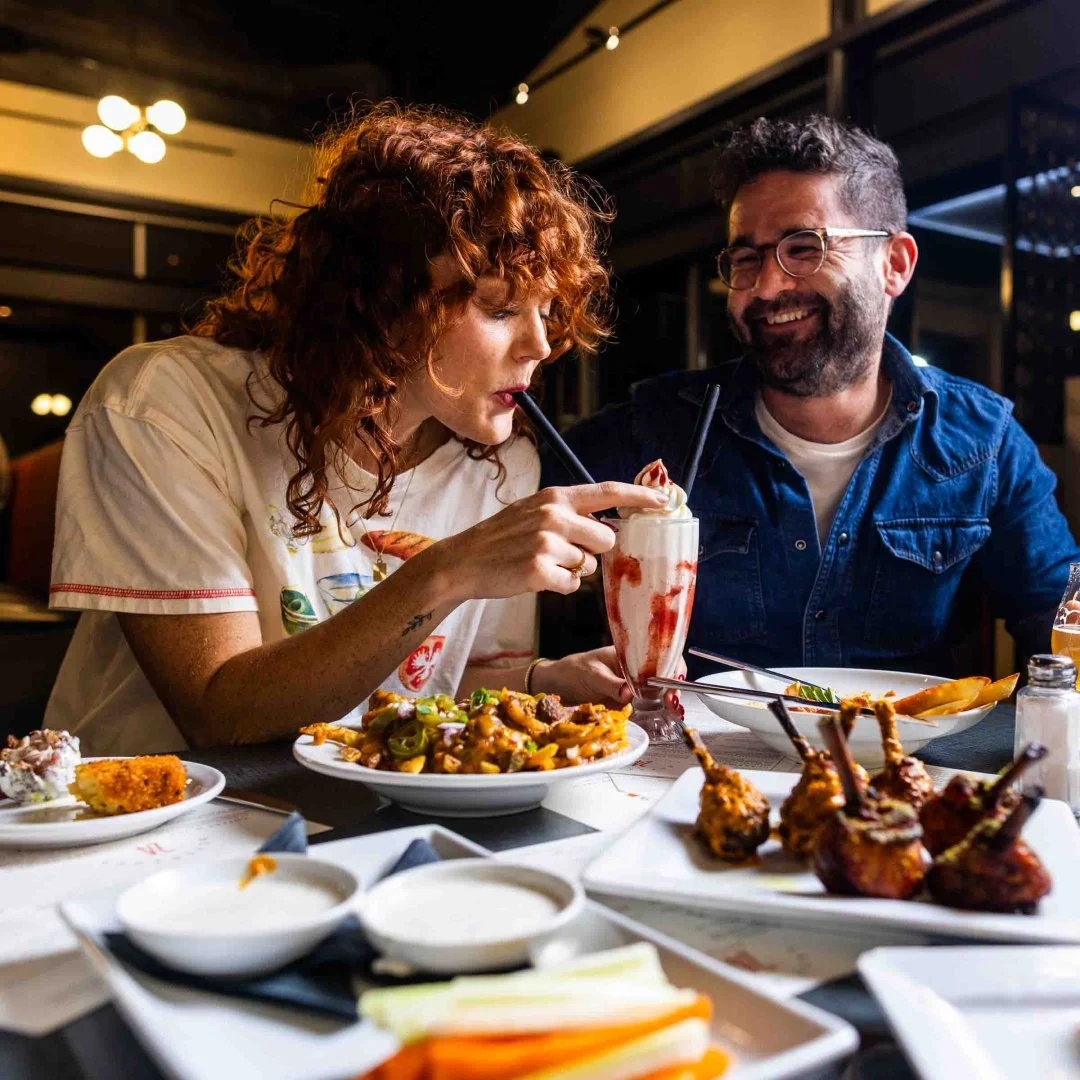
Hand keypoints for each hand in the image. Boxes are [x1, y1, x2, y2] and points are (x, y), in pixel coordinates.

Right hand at [427, 482, 667, 601]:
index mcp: (555, 497)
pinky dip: (559, 587)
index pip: (607, 492)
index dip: (639, 496)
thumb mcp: (533, 511)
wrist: (463, 561)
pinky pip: (572, 586)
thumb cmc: (502, 538)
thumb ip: (569, 514)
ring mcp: (547, 543)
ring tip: (541, 564)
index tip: (663, 500)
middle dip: (592, 552)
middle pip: (606, 540)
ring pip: (589, 566)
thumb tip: (609, 530)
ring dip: (572, 571)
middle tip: (561, 554)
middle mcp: (554, 515)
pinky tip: (535, 579)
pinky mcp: (539, 571)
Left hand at [530, 649, 688, 708]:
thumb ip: (610, 684)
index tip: (672, 683)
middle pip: (664, 675)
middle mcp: (635, 670)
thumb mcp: (591, 674)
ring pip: (658, 693)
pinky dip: (655, 714)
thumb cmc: (573, 671)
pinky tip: (660, 720)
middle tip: (672, 702)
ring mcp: (632, 687)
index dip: (671, 667)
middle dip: (673, 687)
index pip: (660, 655)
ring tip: (671, 712)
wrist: (556, 686)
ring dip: (667, 702)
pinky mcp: (627, 704)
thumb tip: (629, 693)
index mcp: (630, 654)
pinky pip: (646, 708)